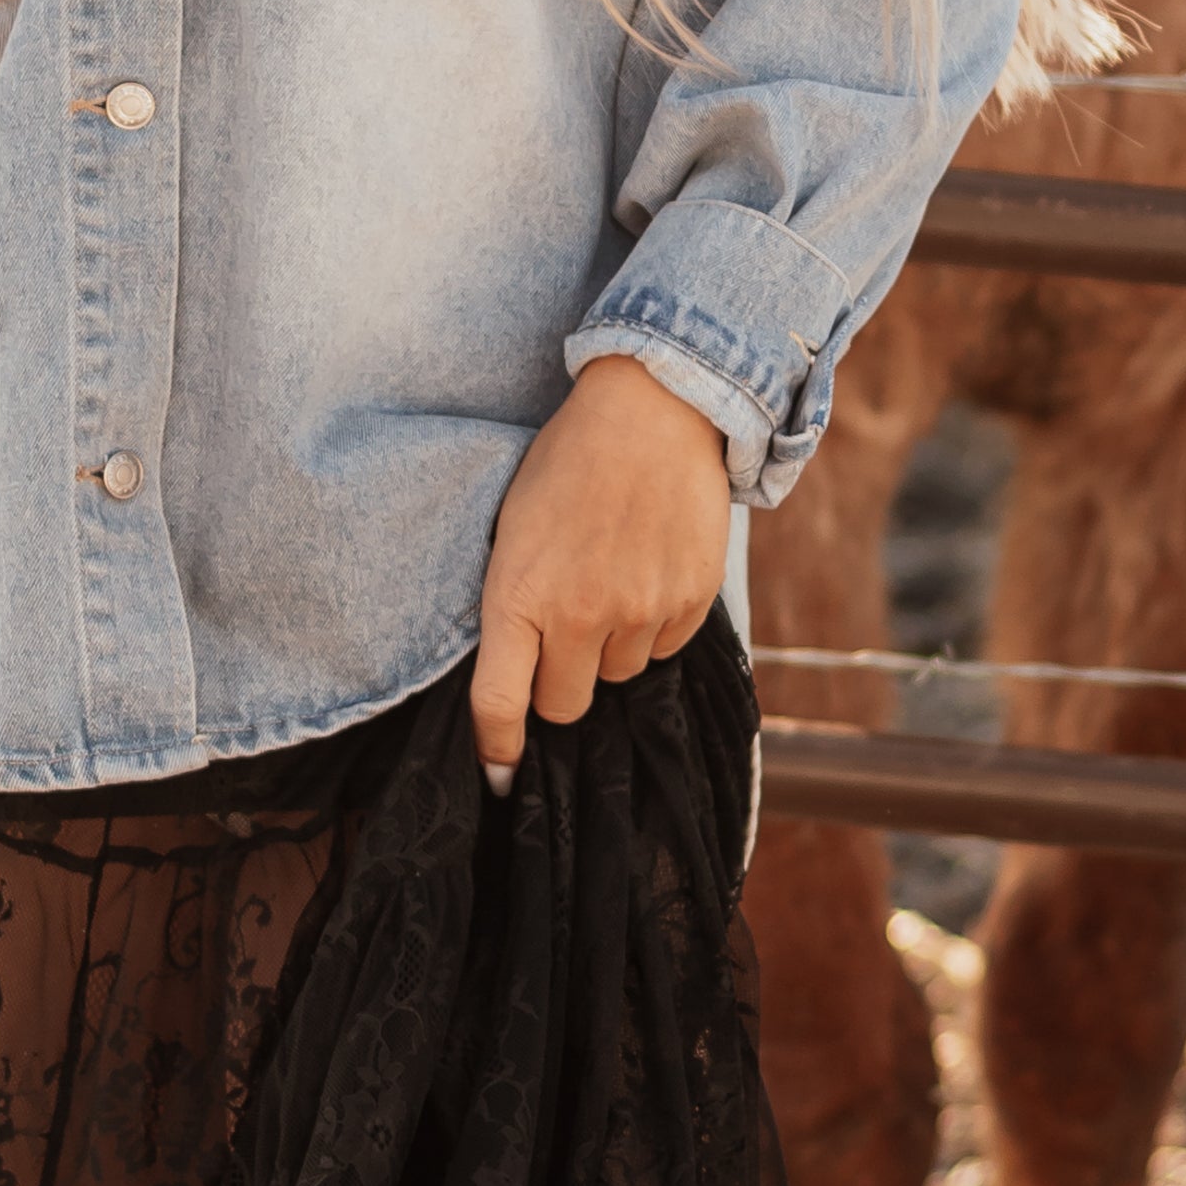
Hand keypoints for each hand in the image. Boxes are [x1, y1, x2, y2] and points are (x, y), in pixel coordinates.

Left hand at [469, 358, 733, 791]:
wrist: (651, 411)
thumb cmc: (567, 464)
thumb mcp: (512, 527)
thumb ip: (511, 600)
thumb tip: (516, 671)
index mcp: (517, 595)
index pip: (499, 703)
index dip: (496, 750)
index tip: (501, 773)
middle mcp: (579, 614)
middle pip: (564, 705)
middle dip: (558, 685)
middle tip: (561, 636)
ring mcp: (639, 611)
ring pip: (617, 677)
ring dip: (608, 649)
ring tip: (608, 582)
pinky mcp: (688, 601)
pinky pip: (663, 651)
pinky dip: (652, 628)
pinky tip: (645, 575)